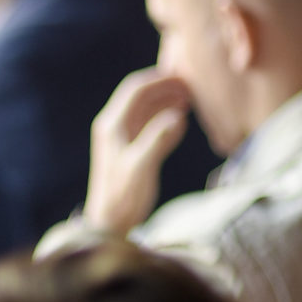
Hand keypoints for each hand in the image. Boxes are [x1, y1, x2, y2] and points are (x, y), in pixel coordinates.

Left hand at [84, 68, 194, 235]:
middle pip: (141, 95)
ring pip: (146, 109)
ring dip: (166, 101)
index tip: (183, 77)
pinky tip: (181, 121)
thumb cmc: (123, 198)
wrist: (110, 223)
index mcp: (112, 126)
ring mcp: (123, 138)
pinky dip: (165, 119)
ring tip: (189, 100)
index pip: (135, 89)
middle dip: (165, 88)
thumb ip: (157, 140)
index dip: (159, 80)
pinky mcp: (131, 150)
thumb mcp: (140, 167)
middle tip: (190, 87)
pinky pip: (149, 126)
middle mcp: (115, 127)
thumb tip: (177, 117)